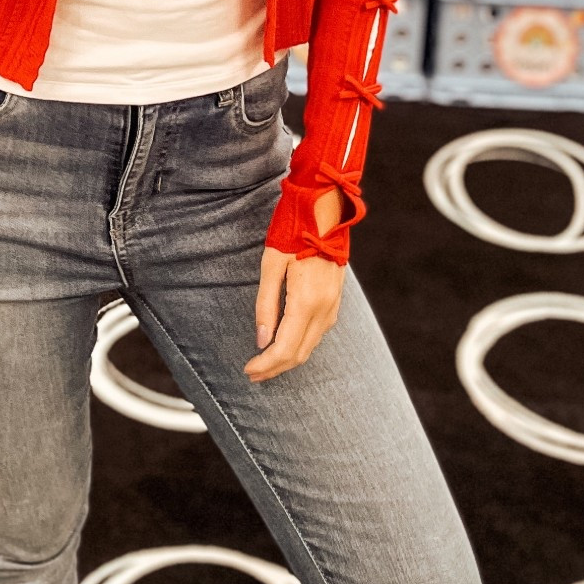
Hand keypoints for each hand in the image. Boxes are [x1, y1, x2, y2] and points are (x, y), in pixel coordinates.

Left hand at [245, 187, 346, 382]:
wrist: (325, 210)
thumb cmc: (293, 232)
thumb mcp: (271, 264)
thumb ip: (266, 305)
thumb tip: (262, 340)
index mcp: (306, 301)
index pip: (284, 348)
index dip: (266, 364)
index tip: (248, 369)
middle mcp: (324, 308)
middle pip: (299, 354)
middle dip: (274, 368)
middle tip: (253, 373)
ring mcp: (333, 306)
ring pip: (310, 346)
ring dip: (287, 359)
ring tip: (265, 363)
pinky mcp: (336, 300)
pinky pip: (318, 333)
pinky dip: (301, 345)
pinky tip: (286, 343)